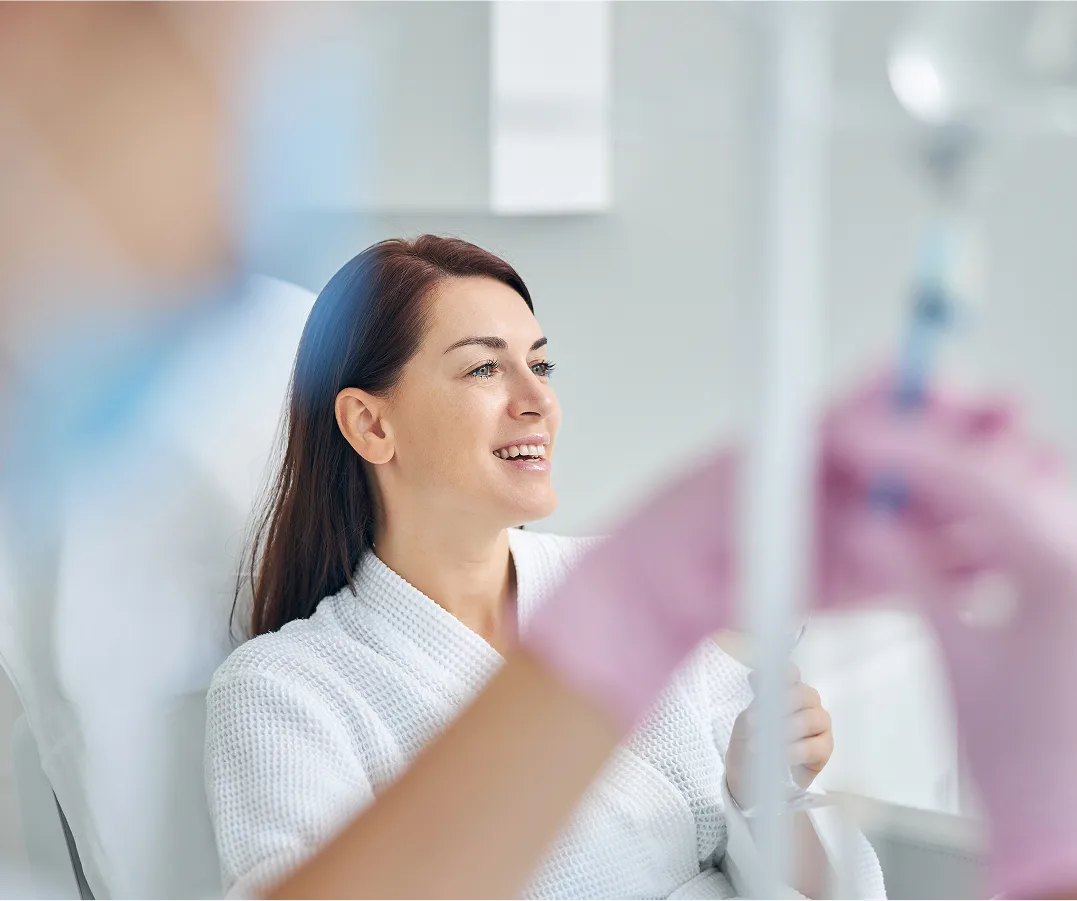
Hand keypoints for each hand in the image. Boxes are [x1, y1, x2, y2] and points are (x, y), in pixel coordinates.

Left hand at [725, 666, 833, 809]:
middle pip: (805, 694)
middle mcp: (807, 702)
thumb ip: (756, 700)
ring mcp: (820, 723)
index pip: (791, 673)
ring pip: (811, 719)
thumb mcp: (748, 719)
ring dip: (785, 730)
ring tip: (761, 744)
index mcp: (788, 689)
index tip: (767, 678)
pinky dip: (796, 751)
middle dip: (781, 704)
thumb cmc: (753, 739)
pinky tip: (782, 756)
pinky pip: (815, 747)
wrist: (751, 772)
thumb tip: (756, 676)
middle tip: (753, 721)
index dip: (784, 672)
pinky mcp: (825, 748)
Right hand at [824, 379, 1076, 898]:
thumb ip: (907, 576)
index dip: (911, 445)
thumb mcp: (954, 664)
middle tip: (875, 439)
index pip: (981, 477)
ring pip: (1027, 482)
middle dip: (938, 443)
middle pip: (1011, 463)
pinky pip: (1032, 520)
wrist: (1065, 827)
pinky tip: (944, 514)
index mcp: (1067, 579)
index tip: (861, 435)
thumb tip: (865, 522)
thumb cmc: (1028, 770)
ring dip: (960, 471)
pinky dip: (983, 507)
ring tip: (899, 476)